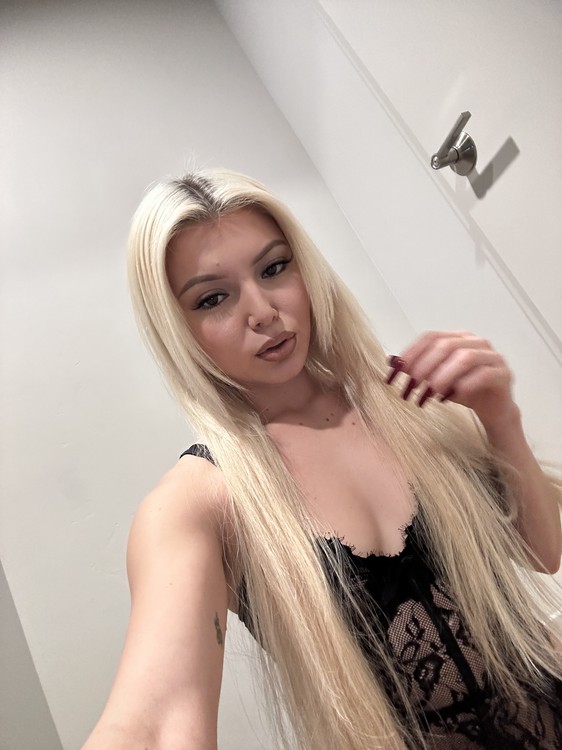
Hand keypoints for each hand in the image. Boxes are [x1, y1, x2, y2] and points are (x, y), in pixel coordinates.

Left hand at [386, 331, 518, 430]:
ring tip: (428, 394)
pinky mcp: (503, 374)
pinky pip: (483, 374)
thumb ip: (417, 368)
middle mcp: (475, 342)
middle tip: (410, 387)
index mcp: (457, 337)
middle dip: (423, 367)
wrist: (492, 410)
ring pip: (464, 358)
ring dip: (442, 376)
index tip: (396, 373)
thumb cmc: (462, 391)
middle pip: (445, 346)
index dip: (411, 353)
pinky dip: (463, 385)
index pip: (430, 337)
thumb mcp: (435, 379)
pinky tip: (449, 397)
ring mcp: (492, 356)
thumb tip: (391, 362)